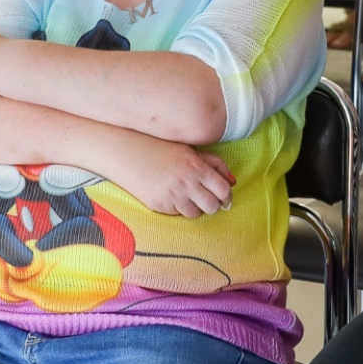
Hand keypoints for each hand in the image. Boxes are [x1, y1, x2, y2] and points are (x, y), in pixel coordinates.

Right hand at [113, 135, 233, 216]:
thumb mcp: (191, 151)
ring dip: (196, 207)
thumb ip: (215, 164)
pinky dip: (179, 208)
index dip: (227, 196)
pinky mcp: (160, 206)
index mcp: (196, 167)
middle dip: (213, 204)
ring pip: (196, 214)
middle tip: (208, 199)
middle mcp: (186, 183)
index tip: (225, 197)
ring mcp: (173, 196)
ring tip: (187, 195)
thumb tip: (233, 181)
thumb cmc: (162, 149)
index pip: (223, 190)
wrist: (129, 154)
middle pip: (213, 207)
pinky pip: (178, 214)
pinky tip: (172, 195)